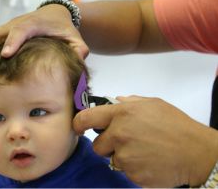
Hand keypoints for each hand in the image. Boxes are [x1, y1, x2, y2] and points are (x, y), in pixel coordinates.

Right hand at [0, 4, 88, 70]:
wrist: (55, 16)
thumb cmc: (63, 28)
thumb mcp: (75, 38)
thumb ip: (79, 49)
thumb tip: (77, 62)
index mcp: (35, 24)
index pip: (21, 29)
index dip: (12, 41)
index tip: (5, 55)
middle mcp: (18, 24)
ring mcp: (9, 28)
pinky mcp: (5, 33)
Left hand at [73, 95, 217, 186]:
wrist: (196, 152)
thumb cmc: (176, 125)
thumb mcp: (154, 104)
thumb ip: (130, 102)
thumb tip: (115, 101)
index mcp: (122, 114)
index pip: (87, 118)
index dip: (78, 123)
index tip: (78, 126)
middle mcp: (119, 134)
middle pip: (97, 145)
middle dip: (108, 145)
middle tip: (126, 143)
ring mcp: (124, 156)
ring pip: (111, 159)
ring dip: (122, 157)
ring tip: (143, 152)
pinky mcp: (132, 174)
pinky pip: (125, 171)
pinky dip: (134, 169)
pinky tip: (148, 162)